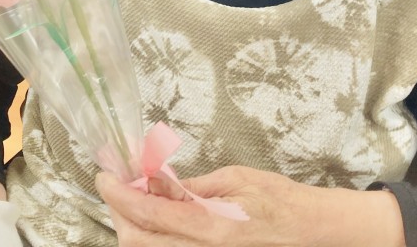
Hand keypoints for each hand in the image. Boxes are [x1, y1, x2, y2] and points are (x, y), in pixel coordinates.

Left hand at [96, 164, 404, 246]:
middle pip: (138, 243)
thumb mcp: (237, 179)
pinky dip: (155, 235)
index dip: (119, 194)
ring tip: (136, 196)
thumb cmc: (280, 200)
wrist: (312, 232)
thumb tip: (157, 179)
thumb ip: (194, 186)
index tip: (104, 176)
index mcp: (212, 227)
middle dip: (119, 214)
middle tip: (118, 185)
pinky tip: (158, 214)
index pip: (148, 213)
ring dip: (134, 226)